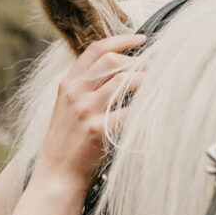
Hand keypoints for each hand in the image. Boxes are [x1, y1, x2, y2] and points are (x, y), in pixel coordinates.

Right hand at [37, 33, 145, 185]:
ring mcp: (86, 111)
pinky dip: (145, 107)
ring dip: (146, 81)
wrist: (56, 175)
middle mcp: (75, 94)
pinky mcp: (98, 130)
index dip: (121, 40)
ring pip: (125, 81)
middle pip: (113, 61)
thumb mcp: (66, 109)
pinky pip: (130, 111)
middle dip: (139, 61)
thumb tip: (118, 70)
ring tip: (158, 86)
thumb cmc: (66, 144)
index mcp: (67, 85)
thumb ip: (85, 88)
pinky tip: (154, 109)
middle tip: (157, 66)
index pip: (96, 50)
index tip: (141, 40)